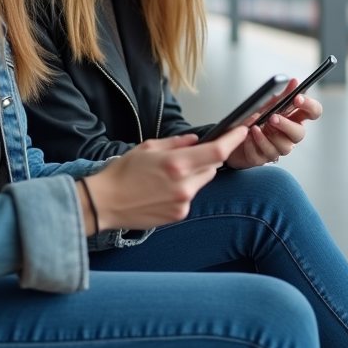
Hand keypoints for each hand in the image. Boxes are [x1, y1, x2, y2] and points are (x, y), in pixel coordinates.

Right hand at [81, 128, 246, 232]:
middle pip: (212, 167)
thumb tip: (196, 140)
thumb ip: (177, 142)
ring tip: (167, 176)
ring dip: (194, 175)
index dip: (234, 141)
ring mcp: (183, 202)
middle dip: (206, 159)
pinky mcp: (178, 214)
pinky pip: (191, 197)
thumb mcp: (148, 147)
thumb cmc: (122, 173)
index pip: (218, 152)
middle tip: (184, 157)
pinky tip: (162, 190)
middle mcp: (184, 185)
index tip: (241, 132)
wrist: (105, 202)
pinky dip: (184, 190)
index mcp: (177, 164)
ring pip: (202, 182)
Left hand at [224, 78, 322, 169]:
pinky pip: (264, 154)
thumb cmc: (256, 120)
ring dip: (268, 136)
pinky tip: (249, 135)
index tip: (297, 98)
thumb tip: (294, 81)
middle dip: (286, 125)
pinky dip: (256, 143)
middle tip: (273, 117)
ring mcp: (278, 148)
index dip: (309, 106)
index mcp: (295, 119)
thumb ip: (282, 95)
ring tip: (256, 126)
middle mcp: (290, 135)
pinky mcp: (264, 158)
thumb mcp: (268, 105)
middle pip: (299, 133)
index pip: (313, 113)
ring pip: (283, 147)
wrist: (234, 137)